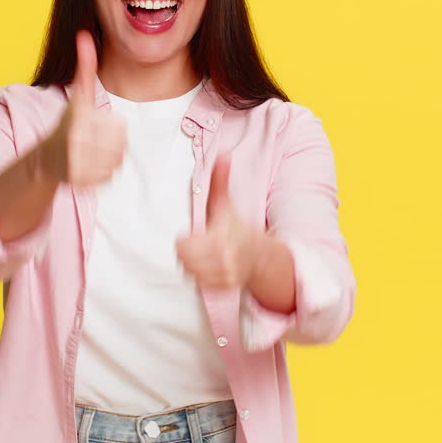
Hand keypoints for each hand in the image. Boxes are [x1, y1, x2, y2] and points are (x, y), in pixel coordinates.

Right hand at [45, 30, 126, 186]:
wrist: (46, 159)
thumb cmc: (66, 124)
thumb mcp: (77, 96)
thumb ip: (85, 67)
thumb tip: (84, 35)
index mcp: (77, 121)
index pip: (118, 127)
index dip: (112, 126)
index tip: (92, 125)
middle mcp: (75, 144)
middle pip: (122, 142)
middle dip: (112, 139)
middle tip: (95, 138)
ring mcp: (79, 165)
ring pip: (119, 159)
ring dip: (111, 155)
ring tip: (93, 150)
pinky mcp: (82, 183)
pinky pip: (112, 175)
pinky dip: (105, 170)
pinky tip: (90, 164)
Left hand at [176, 154, 262, 291]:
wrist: (259, 255)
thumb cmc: (237, 228)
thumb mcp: (226, 205)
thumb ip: (220, 181)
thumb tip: (222, 155)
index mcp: (220, 238)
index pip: (182, 246)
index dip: (185, 239)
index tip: (194, 235)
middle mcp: (223, 259)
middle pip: (184, 259)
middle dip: (189, 251)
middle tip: (200, 245)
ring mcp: (224, 275)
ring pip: (190, 271)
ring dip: (193, 263)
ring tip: (204, 254)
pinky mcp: (223, 287)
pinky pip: (199, 282)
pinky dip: (200, 275)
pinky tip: (209, 265)